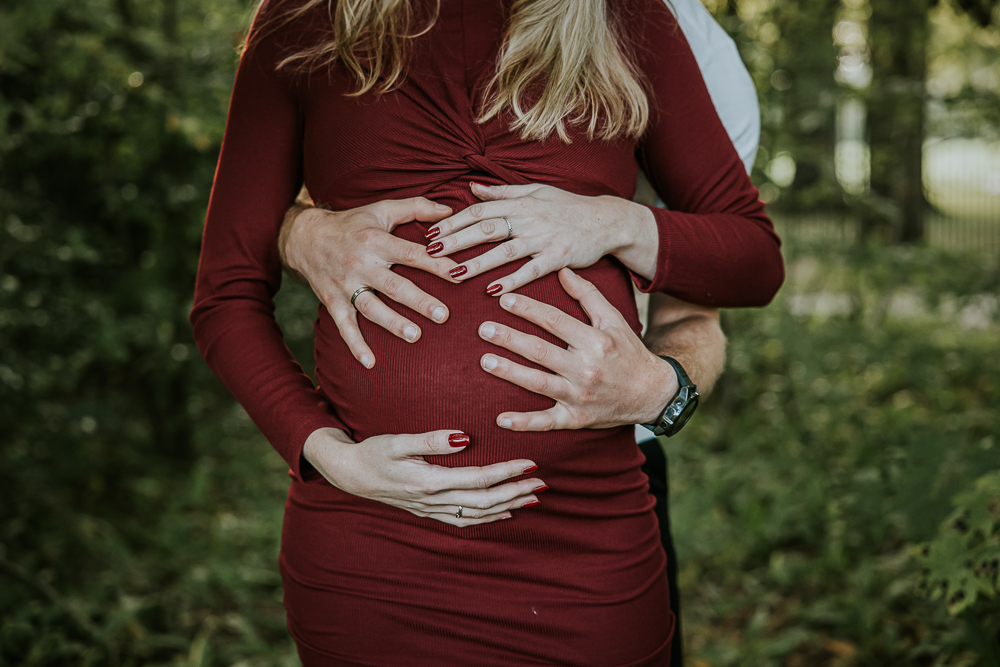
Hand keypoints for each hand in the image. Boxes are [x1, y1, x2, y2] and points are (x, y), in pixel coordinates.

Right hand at [281, 198, 458, 367]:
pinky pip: (344, 326)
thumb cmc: (353, 224)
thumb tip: (448, 209)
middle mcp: (361, 263)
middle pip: (393, 284)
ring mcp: (345, 285)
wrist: (305, 237)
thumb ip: (416, 207)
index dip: (435, 264)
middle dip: (418, 300)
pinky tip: (370, 363)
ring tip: (415, 336)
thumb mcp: (382, 210)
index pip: (410, 253)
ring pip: (371, 307)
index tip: (459, 275)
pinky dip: (355, 345)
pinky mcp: (333, 301)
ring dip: (392, 323)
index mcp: (376, 240)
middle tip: (443, 314)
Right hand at [303, 428, 545, 526]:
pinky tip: (505, 513)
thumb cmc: (373, 452)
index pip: (478, 479)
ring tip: (533, 498)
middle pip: (484, 501)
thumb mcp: (398, 440)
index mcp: (428, 482)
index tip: (530, 462)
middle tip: (542, 482)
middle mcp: (432, 501)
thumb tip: (464, 437)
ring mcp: (430, 510)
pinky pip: (463, 520)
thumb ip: (432, 440)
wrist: (349, 474)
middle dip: (516, 492)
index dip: (506, 472)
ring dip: (508, 507)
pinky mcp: (428, 512)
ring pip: (477, 514)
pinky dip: (488, 519)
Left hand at [425, 182, 657, 294]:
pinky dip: (511, 280)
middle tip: (430, 252)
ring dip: (476, 263)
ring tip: (452, 273)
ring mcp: (544, 238)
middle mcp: (529, 218)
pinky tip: (491, 291)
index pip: (480, 211)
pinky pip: (531, 271)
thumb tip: (471, 189)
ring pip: (503, 251)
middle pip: (485, 229)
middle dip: (456, 240)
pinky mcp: (559, 257)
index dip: (454, 221)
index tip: (432, 232)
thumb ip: (503, 193)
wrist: (608, 220)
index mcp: (521, 202)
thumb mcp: (536, 192)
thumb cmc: (568, 207)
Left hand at [477, 268, 677, 430]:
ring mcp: (580, 396)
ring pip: (539, 383)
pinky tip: (501, 419)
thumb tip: (562, 269)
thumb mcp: (614, 320)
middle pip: (541, 351)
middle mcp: (586, 369)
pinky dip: (524, 423)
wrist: (653, 394)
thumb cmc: (629, 353)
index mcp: (595, 341)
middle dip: (509, 338)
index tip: (504, 299)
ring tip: (485, 361)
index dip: (528, 309)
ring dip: (510, 372)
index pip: (555, 321)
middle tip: (483, 328)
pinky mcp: (577, 419)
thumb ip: (588, 295)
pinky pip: (546, 422)